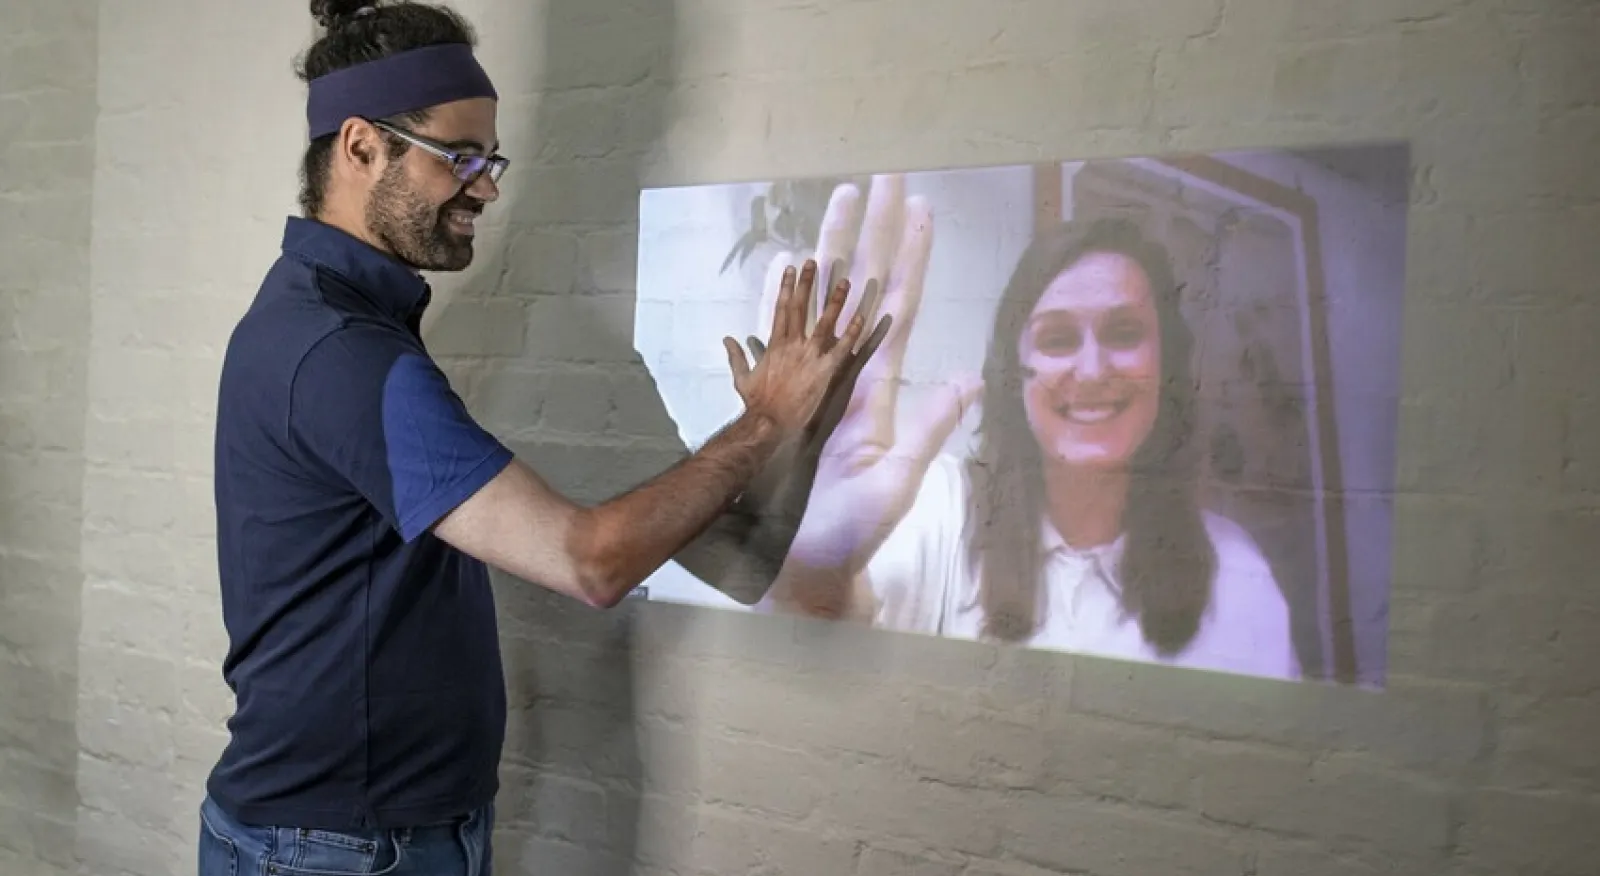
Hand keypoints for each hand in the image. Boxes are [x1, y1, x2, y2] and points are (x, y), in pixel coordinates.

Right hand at [724, 258, 875, 438]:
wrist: (770, 421)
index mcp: (775, 344)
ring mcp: (810, 356)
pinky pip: (842, 348)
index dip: (787, 288)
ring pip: (825, 322)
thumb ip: (736, 356)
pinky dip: (852, 332)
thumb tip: (728, 339)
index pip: (781, 308)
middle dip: (808, 284)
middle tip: (814, 263)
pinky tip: (862, 317)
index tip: (791, 269)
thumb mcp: (742, 377)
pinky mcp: (825, 370)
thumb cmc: (756, 402)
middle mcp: (793, 344)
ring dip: (836, 301)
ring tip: (845, 282)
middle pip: (801, 308)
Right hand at [756, 173, 981, 580]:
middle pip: (862, 285)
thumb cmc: (855, 530)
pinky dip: (782, 296)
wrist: (807, 562)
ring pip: (823, 299)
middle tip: (878, 176)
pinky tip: (786, 264)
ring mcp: (812, 381)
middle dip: (871, 230)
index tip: (919, 207)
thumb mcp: (898, 478)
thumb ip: (930, 427)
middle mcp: (846, 373)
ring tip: (836, 199)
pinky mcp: (781, 397)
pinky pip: (780, 334)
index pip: (899, 306)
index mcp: (877, 388)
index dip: (910, 257)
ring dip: (831, 248)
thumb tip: (970, 379)